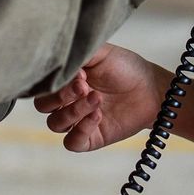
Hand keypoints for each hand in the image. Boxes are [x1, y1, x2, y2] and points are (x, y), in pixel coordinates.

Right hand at [34, 44, 171, 151]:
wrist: (151, 88)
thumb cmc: (125, 68)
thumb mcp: (100, 52)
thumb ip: (77, 54)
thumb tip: (59, 57)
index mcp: (64, 81)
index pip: (42, 86)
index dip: (53, 81)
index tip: (79, 71)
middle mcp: (67, 102)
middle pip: (43, 106)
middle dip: (60, 96)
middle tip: (84, 86)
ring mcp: (77, 121)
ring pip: (56, 124)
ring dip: (73, 111)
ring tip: (97, 98)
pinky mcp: (90, 138)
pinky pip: (72, 142)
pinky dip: (81, 129)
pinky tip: (98, 115)